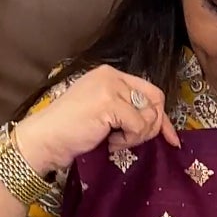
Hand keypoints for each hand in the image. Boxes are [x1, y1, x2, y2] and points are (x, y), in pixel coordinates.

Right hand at [12, 65, 180, 175]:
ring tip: (114, 140)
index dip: (163, 117)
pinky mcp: (109, 103)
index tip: (170, 139)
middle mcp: (112, 76)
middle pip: (155, 101)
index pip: (150, 92)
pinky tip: (109, 142)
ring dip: (137, 136)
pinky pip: (138, 126)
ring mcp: (110, 88)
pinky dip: (127, 140)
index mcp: (111, 74)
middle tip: (134, 141)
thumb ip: (127, 110)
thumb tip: (159, 124)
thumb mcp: (104, 113)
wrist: (46, 138)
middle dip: (153, 127)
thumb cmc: (71, 131)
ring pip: (149, 116)